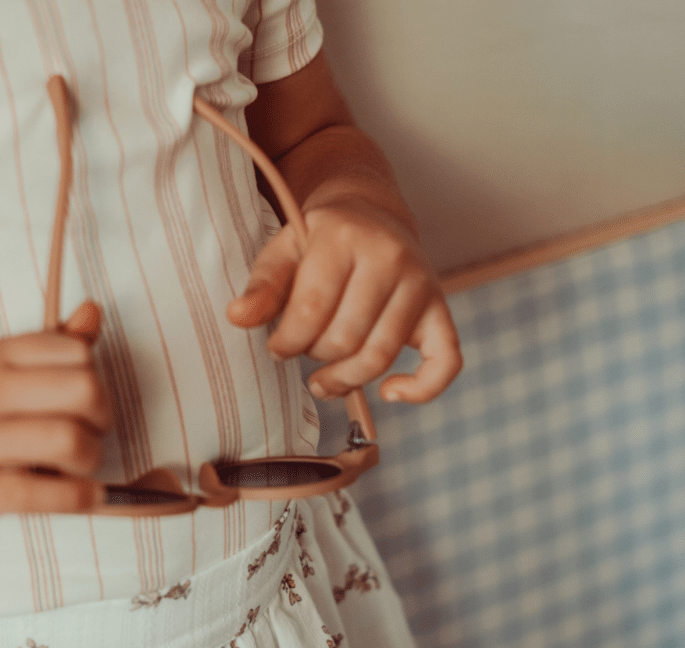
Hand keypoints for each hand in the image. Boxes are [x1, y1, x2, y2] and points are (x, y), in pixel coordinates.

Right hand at [0, 301, 112, 527]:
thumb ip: (48, 345)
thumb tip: (94, 311)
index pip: (75, 353)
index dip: (96, 379)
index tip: (86, 403)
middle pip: (82, 391)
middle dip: (102, 417)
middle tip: (92, 433)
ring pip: (68, 440)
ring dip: (91, 457)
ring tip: (79, 465)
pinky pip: (43, 493)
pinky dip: (81, 497)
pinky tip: (89, 496)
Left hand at [226, 197, 461, 402]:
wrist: (371, 216)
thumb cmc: (319, 244)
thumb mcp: (282, 253)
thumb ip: (261, 287)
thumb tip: (238, 317)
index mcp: (343, 236)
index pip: (311, 311)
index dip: (287, 342)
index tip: (277, 347)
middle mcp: (389, 256)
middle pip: (345, 338)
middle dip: (314, 356)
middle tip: (302, 351)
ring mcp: (421, 282)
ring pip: (380, 356)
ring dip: (345, 379)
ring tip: (322, 381)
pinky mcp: (440, 308)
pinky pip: (446, 361)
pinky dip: (421, 389)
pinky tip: (389, 393)